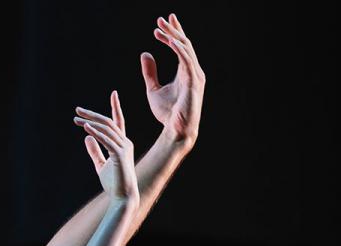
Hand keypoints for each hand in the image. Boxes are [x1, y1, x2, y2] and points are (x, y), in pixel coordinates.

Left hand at [73, 90, 137, 202]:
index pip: (118, 121)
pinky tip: (86, 127)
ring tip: (76, 118)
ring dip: (90, 121)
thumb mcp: (101, 165)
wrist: (123, 197)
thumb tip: (86, 137)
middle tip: (77, 110)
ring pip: (107, 128)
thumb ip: (95, 151)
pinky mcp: (120, 155)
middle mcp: (125, 142)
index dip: (116, 107)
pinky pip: (106, 139)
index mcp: (122, 144)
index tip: (114, 93)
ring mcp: (124, 148)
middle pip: (108, 122)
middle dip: (92, 114)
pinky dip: (96, 132)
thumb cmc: (114, 183)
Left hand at [140, 13, 205, 144]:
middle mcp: (193, 71)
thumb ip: (150, 72)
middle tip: (161, 19)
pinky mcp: (194, 82)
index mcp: (186, 71)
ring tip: (160, 27)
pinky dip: (178, 49)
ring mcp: (196, 76)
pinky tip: (168, 40)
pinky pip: (187, 60)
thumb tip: (145, 53)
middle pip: (184, 44)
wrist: (176, 130)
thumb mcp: (153, 89)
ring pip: (186, 49)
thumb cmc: (167, 113)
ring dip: (173, 36)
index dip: (173, 32)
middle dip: (173, 30)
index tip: (163, 21)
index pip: (180, 47)